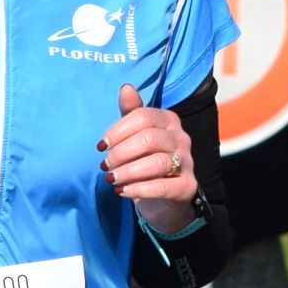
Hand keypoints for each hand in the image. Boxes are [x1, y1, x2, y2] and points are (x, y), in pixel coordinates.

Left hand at [99, 83, 199, 233]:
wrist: (164, 199)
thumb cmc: (145, 161)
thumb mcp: (136, 135)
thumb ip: (130, 113)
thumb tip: (125, 87)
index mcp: (169, 120)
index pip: (143, 117)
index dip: (118, 131)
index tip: (100, 146)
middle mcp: (181, 138)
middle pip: (149, 139)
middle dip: (121, 153)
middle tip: (105, 165)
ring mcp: (187, 163)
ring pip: (157, 163)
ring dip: (128, 171)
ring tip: (111, 179)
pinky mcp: (187, 187)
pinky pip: (162, 187)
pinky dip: (138, 189)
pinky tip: (121, 191)